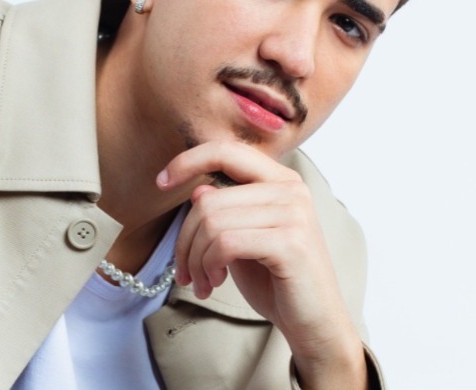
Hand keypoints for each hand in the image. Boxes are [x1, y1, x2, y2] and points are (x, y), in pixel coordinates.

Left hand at [157, 140, 366, 388]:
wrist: (314, 323)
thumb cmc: (277, 281)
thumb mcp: (241, 239)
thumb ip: (224, 211)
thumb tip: (198, 189)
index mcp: (281, 180)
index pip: (226, 151)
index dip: (188, 161)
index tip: (160, 182)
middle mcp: (291, 189)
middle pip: (208, 199)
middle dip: (185, 240)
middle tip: (186, 272)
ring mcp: (293, 214)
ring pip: (212, 222)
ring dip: (195, 259)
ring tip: (201, 281)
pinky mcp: (289, 242)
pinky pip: (225, 243)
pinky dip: (208, 265)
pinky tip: (214, 282)